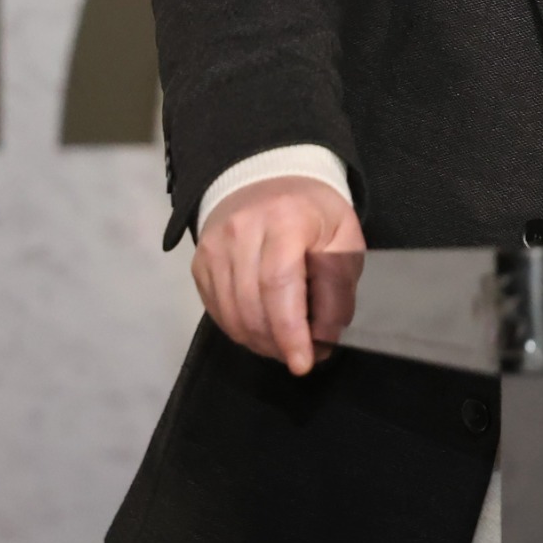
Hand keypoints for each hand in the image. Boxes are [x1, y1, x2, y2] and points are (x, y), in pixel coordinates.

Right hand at [192, 177, 364, 374]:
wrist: (266, 179)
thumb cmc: (313, 212)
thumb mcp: (343, 238)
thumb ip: (338, 286)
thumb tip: (326, 335)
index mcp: (284, 219)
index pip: (280, 285)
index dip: (290, 331)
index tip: (303, 363)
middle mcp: (241, 231)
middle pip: (253, 307)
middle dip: (279, 343)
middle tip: (303, 353)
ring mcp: (213, 247)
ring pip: (232, 315)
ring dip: (261, 341)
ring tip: (285, 343)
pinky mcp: (199, 263)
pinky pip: (218, 311)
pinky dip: (241, 330)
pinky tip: (263, 328)